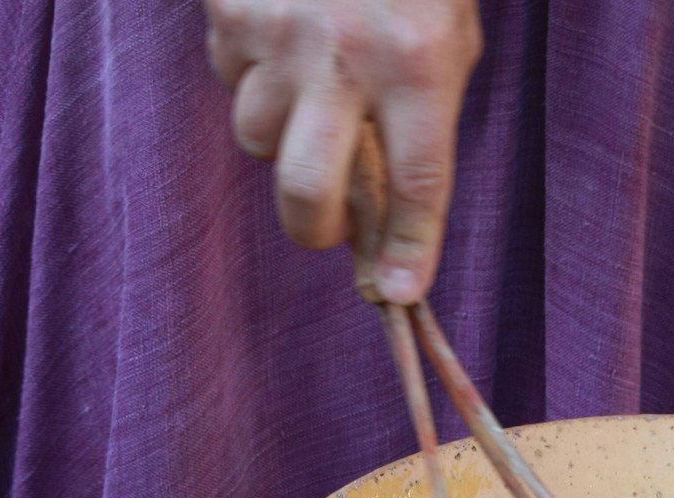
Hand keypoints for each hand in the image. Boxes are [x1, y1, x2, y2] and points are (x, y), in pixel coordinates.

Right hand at [206, 0, 481, 301]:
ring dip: (284, 138)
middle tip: (332, 225)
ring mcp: (277, 32)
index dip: (407, 248)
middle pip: (308, 190)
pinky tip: (286, 44)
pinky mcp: (228, 12)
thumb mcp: (445, 42)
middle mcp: (344, 54)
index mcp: (418, 62)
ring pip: (258, 138)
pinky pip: (230, 82)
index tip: (399, 293)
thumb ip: (420, 127)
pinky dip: (255, 80)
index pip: (417, 182)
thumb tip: (388, 224)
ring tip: (314, 95)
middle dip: (317, 229)